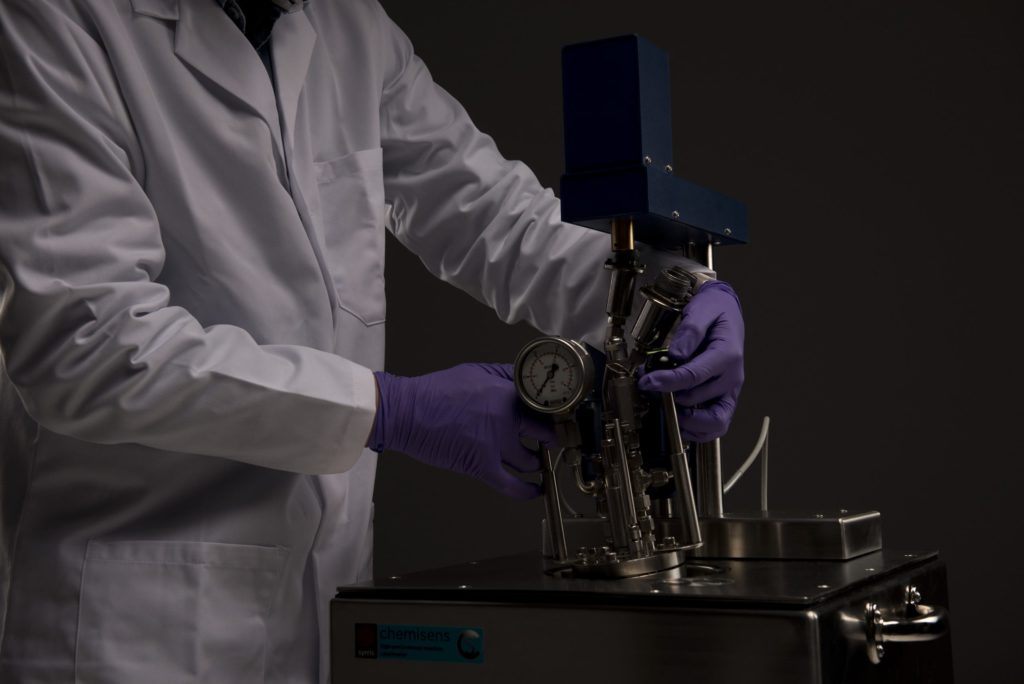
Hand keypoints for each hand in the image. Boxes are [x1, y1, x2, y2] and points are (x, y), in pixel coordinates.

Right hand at [368, 363, 552, 498]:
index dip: (553, 413)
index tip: (555, 417)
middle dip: (551, 438)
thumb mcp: (475, 371)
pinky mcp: (482, 466)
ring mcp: (496, 445)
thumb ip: (503, 375)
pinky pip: (512, 486)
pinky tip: (535, 489)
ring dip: (537, 461)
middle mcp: (506, 420)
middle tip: (550, 438)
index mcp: (506, 394)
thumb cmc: (435, 392)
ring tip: (536, 458)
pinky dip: (527, 491)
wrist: (408, 412)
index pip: (544, 405)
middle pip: (545, 433)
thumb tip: (523, 379)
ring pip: (532, 460)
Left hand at [637, 281, 743, 440]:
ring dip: (686, 420)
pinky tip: (678, 418)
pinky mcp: (725, 399)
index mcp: (728, 354)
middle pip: (698, 399)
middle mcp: (732, 376)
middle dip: (669, 398)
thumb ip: (690, 331)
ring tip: (665, 407)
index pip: (694, 375)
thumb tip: (677, 354)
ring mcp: (730, 391)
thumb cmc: (714, 311)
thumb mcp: (702, 310)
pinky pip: (716, 424)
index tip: (647, 382)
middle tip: (649, 389)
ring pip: (714, 421)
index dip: (668, 382)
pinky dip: (698, 428)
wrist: (725, 310)